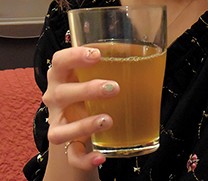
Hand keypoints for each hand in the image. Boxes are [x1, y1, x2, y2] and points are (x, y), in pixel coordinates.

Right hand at [42, 46, 119, 169]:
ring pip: (61, 129)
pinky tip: (101, 157)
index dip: (74, 56)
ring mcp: (59, 125)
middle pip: (60, 93)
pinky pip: (72, 156)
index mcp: (62, 77)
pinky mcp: (67, 148)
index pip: (58, 61)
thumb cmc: (91, 95)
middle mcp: (55, 100)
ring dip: (84, 125)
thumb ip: (115, 63)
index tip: (97, 55)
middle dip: (87, 89)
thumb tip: (152, 49)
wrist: (79, 131)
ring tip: (108, 121)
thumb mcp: (98, 76)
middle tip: (114, 88)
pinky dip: (85, 159)